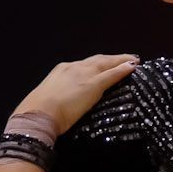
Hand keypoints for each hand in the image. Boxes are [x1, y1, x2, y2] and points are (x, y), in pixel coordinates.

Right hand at [13, 53, 139, 135]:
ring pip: (106, 63)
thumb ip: (57, 98)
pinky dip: (123, 69)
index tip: (105, 65)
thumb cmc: (39, 112)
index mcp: (61, 71)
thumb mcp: (48, 99)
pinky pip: (112, 74)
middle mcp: (74, 68)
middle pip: (97, 60)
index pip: (83, 65)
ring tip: (133, 60)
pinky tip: (133, 66)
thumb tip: (59, 105)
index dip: (96, 64)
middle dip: (111, 59)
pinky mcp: (93, 85)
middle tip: (126, 58)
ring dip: (121, 60)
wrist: (39, 113)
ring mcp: (84, 74)